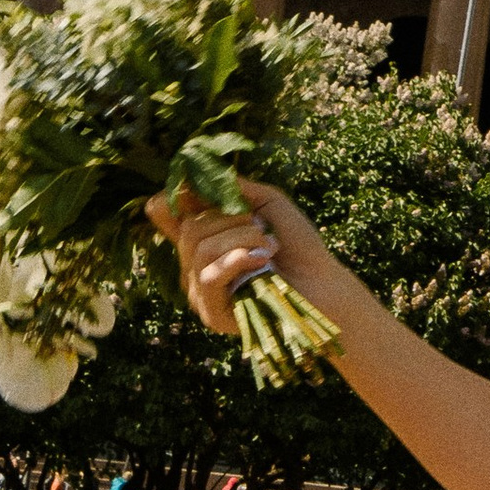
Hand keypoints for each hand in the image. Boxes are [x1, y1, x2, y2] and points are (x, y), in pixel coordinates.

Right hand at [146, 176, 325, 335]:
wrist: (323, 284)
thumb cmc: (298, 245)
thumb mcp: (267, 203)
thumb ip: (233, 188)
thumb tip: (193, 176)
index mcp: (203, 236)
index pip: (165, 215)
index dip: (174, 200)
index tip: (196, 190)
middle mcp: (195, 263)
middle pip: (187, 229)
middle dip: (228, 220)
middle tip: (261, 227)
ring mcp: (201, 290)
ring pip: (199, 250)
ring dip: (241, 239)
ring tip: (269, 246)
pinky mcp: (212, 313)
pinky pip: (208, 277)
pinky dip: (236, 261)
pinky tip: (260, 261)